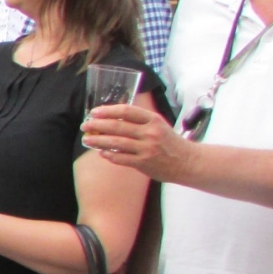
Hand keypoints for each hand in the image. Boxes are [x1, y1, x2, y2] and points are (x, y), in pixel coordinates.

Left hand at [81, 104, 196, 182]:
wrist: (187, 162)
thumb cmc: (169, 141)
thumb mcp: (158, 124)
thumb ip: (139, 121)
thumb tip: (111, 118)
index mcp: (153, 119)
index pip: (126, 111)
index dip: (107, 110)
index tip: (94, 112)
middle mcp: (150, 133)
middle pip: (117, 126)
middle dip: (97, 125)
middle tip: (85, 125)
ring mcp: (146, 149)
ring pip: (116, 143)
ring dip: (98, 140)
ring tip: (86, 139)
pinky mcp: (144, 163)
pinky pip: (121, 158)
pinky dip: (108, 155)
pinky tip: (100, 152)